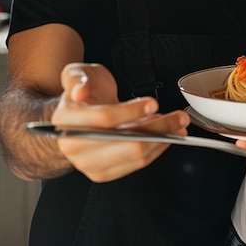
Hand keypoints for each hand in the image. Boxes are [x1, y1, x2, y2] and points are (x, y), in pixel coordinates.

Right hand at [52, 63, 189, 181]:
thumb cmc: (85, 92)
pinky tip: (168, 135)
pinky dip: (156, 149)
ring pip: (134, 154)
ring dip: (162, 139)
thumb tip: (80, 91)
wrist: (78, 115)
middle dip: (158, 128)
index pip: (104, 119)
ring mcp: (88, 163)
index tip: (153, 103)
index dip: (131, 112)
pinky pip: (136, 164)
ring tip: (179, 124)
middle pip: (125, 141)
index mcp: (66, 120)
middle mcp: (74, 146)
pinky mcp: (103, 172)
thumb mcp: (78, 73)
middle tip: (179, 116)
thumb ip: (79, 77)